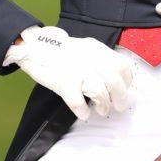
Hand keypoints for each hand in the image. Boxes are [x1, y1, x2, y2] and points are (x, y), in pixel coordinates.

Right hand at [3, 25, 132, 120]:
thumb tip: (115, 81)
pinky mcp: (63, 81)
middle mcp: (89, 57)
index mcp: (96, 49)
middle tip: (117, 106)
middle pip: (114, 80)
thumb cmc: (60, 53)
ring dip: (104, 105)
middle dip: (120, 97)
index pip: (122, 65)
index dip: (126, 81)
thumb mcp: (84, 50)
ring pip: (99, 91)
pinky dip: (83, 110)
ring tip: (101, 111)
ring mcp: (76, 69)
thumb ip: (99, 60)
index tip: (123, 89)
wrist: (33, 46)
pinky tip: (83, 113)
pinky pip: (78, 101)